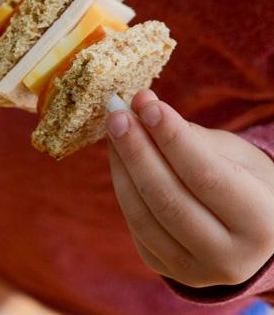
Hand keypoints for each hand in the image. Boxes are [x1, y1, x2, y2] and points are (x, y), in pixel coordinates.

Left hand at [107, 90, 273, 288]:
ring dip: (123, 167)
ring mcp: (198, 272)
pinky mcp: (170, 271)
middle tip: (119, 114)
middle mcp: (231, 257)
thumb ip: (186, 132)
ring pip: (146, 218)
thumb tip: (139, 103)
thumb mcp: (233, 153)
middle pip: (170, 200)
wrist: (250, 231)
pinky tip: (119, 157)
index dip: (172, 138)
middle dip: (138, 151)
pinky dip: (123, 187)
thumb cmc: (244, 180)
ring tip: (115, 128)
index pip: (205, 176)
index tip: (148, 104)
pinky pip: (137, 228)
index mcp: (260, 222)